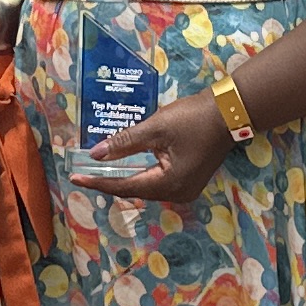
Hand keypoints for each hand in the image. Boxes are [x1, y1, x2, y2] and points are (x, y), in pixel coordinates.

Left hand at [62, 91, 238, 206]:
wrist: (229, 112)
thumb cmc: (193, 118)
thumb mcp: (155, 128)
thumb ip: (125, 142)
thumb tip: (96, 154)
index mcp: (170, 184)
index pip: (125, 186)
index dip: (98, 182)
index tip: (76, 178)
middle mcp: (178, 193)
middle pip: (136, 190)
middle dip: (110, 182)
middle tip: (84, 174)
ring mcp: (186, 190)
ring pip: (147, 187)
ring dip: (125, 178)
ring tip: (100, 172)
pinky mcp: (190, 181)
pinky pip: (158, 182)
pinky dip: (141, 175)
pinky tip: (126, 168)